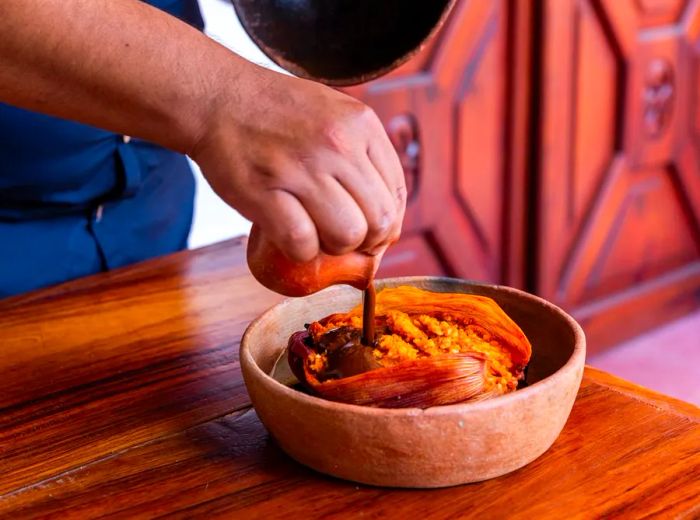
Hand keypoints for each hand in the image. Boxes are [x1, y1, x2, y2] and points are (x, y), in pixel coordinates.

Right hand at [190, 64, 405, 262]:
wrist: (217, 98)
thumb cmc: (276, 113)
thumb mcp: (334, 112)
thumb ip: (364, 153)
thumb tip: (388, 218)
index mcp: (361, 125)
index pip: (397, 194)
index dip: (387, 224)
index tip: (368, 232)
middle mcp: (338, 145)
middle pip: (378, 221)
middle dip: (365, 242)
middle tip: (341, 238)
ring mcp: (301, 169)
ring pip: (347, 236)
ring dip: (333, 248)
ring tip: (315, 234)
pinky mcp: (265, 193)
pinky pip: (302, 243)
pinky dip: (300, 251)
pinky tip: (290, 239)